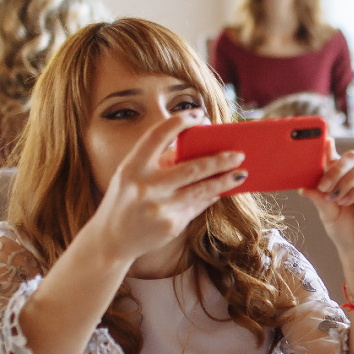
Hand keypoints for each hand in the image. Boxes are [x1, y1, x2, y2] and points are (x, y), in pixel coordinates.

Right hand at [87, 113, 246, 266]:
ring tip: (242, 173)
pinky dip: (211, 196)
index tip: (199, 114)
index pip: (158, 136)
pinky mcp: (172, 225)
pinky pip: (197, 206)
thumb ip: (158, 162)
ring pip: (202, 190)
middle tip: (238, 154)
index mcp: (132, 167)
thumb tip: (196, 149)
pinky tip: (222, 190)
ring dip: (224, 181)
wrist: (111, 239)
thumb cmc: (126, 200)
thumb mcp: (132, 176)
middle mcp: (146, 187)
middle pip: (191, 168)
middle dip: (219, 160)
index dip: (179, 122)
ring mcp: (160, 208)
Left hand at [303, 140, 353, 275]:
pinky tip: (346, 202)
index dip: (330, 147)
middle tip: (324, 185)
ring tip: (336, 198)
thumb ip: (318, 198)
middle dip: (337, 167)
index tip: (324, 140)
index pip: (337, 157)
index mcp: (343, 177)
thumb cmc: (343, 229)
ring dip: (346, 181)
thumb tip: (303, 187)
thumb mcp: (325, 213)